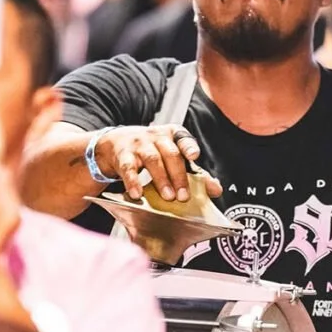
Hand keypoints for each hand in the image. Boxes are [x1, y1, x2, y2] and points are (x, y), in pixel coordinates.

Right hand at [94, 125, 222, 202]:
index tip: (194, 155)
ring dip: (161, 179)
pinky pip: (128, 168)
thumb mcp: (172, 157)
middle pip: (170, 154)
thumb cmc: (151, 151)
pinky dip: (133, 181)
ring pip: (152, 159)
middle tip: (184, 196)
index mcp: (173, 135)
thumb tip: (216, 189)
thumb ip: (194, 173)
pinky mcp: (123, 155)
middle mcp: (156, 137)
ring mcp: (139, 144)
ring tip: (167, 197)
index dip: (189, 146)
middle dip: (178, 175)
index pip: (183, 138)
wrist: (116, 143)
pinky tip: (137, 194)